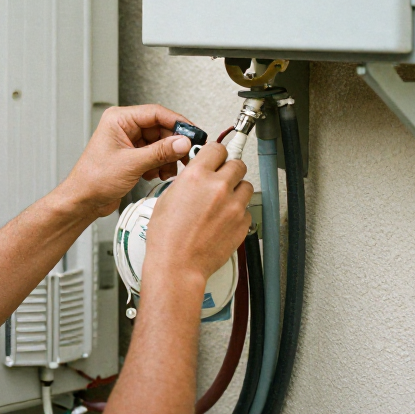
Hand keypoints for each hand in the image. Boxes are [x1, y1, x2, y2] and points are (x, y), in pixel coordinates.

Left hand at [59, 105, 194, 217]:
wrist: (83, 201)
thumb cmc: (93, 180)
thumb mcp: (131, 164)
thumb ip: (160, 152)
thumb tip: (182, 142)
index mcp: (119, 119)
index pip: (156, 112)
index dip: (177, 122)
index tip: (193, 132)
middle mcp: (124, 127)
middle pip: (160, 128)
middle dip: (173, 144)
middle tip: (186, 155)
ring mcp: (129, 142)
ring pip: (160, 143)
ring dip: (167, 157)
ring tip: (167, 170)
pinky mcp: (133, 156)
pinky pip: (155, 155)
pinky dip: (160, 165)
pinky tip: (156, 174)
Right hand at [143, 142, 252, 288]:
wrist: (178, 265)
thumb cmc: (167, 238)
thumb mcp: (167, 197)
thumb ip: (188, 180)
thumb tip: (197, 175)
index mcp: (197, 176)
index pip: (217, 148)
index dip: (215, 154)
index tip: (216, 159)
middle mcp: (218, 187)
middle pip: (238, 163)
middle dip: (229, 170)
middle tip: (221, 179)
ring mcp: (233, 205)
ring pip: (247, 185)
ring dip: (237, 190)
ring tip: (224, 201)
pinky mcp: (243, 223)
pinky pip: (247, 209)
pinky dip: (238, 212)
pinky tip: (224, 220)